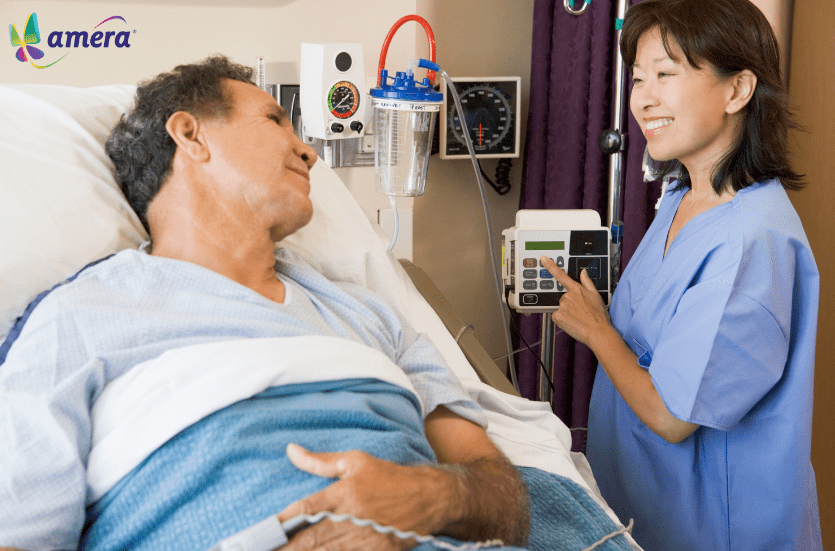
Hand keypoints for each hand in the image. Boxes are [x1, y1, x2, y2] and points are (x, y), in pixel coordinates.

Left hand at [276, 444, 452, 550]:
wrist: (430, 497)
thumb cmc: (389, 477)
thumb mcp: (354, 461)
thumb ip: (319, 461)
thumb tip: (290, 450)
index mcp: (343, 494)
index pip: (304, 510)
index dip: (281, 525)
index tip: (261, 535)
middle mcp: (351, 518)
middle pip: (310, 540)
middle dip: (287, 549)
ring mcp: (364, 539)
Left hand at [540, 256, 609, 345]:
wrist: (597, 331)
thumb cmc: (598, 315)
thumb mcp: (596, 295)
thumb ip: (587, 282)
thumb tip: (583, 272)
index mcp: (576, 289)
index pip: (561, 275)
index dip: (550, 266)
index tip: (543, 259)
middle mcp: (567, 296)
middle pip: (562, 297)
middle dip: (569, 304)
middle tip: (580, 312)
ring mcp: (562, 306)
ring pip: (560, 308)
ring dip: (566, 313)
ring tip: (578, 318)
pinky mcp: (557, 316)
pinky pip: (557, 317)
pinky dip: (562, 320)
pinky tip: (572, 322)